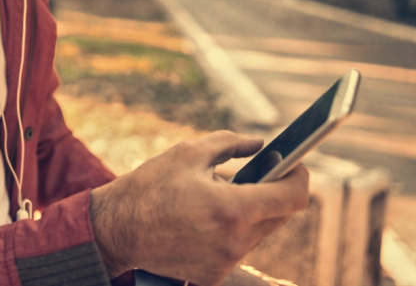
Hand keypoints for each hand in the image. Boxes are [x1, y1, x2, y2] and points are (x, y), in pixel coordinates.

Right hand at [89, 131, 309, 285]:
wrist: (115, 230)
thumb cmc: (149, 187)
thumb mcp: (188, 152)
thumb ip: (230, 143)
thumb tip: (259, 143)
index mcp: (232, 209)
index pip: (292, 197)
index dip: (299, 177)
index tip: (295, 163)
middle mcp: (235, 241)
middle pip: (280, 216)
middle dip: (275, 191)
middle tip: (262, 171)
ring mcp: (225, 263)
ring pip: (260, 232)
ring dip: (253, 210)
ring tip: (228, 192)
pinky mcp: (213, 275)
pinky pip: (237, 247)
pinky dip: (232, 229)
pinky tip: (209, 215)